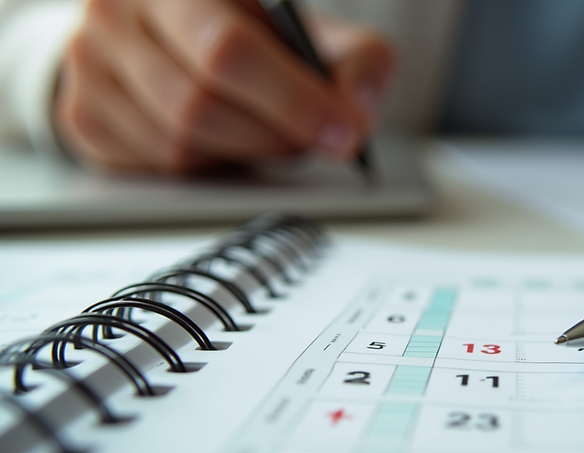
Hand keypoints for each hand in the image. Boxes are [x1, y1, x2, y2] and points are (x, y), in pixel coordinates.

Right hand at [54, 0, 394, 173]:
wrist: (171, 37)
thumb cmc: (252, 33)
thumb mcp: (313, 32)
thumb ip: (357, 61)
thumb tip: (358, 112)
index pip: (229, 48)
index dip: (294, 100)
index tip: (344, 132)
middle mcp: (118, 8)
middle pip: (200, 103)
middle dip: (274, 135)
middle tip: (316, 141)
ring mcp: (90, 62)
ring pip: (179, 140)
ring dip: (246, 152)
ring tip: (275, 133)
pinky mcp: (82, 115)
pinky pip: (158, 163)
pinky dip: (210, 162)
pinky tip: (227, 137)